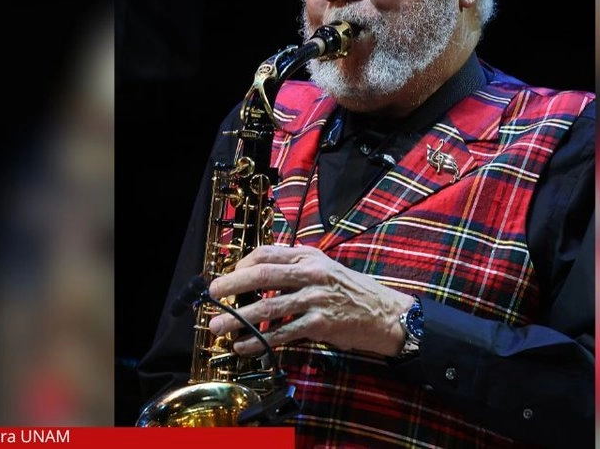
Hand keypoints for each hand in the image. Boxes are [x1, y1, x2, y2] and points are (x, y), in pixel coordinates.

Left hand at [207, 244, 415, 357]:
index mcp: (309, 256)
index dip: (242, 265)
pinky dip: (259, 341)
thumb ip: (296, 270)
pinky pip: (282, 333)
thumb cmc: (353, 292)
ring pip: (268, 307)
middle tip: (212, 294)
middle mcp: (311, 273)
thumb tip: (260, 278)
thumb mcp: (325, 269)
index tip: (229, 277)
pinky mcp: (320, 323)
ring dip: (238, 318)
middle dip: (231, 286)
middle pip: (262, 276)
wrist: (387, 314)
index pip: (267, 253)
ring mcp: (315, 298)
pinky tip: (244, 345)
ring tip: (218, 326)